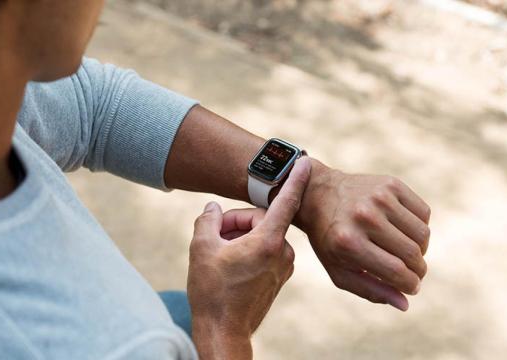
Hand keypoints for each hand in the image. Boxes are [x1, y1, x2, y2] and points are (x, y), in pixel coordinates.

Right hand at [187, 158, 310, 358]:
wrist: (223, 331)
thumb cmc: (212, 292)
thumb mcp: (201, 248)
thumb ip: (209, 220)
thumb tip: (214, 209)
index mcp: (267, 242)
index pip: (285, 201)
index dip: (294, 178)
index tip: (305, 161)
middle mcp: (282, 252)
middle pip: (261, 219)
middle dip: (236, 222)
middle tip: (214, 236)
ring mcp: (284, 265)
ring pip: (262, 235)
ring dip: (240, 237)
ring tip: (219, 254)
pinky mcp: (280, 275)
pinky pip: (266, 249)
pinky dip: (248, 249)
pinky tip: (230, 263)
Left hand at [295, 160, 430, 310]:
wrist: (318, 194)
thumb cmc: (330, 239)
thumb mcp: (339, 270)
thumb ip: (371, 290)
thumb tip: (405, 303)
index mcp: (349, 243)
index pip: (397, 272)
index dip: (411, 285)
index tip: (412, 287)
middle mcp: (364, 217)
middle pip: (412, 254)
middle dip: (419, 270)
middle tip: (414, 272)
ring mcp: (379, 197)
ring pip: (422, 234)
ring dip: (421, 249)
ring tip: (409, 252)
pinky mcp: (391, 184)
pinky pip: (424, 213)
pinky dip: (420, 227)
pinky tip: (405, 231)